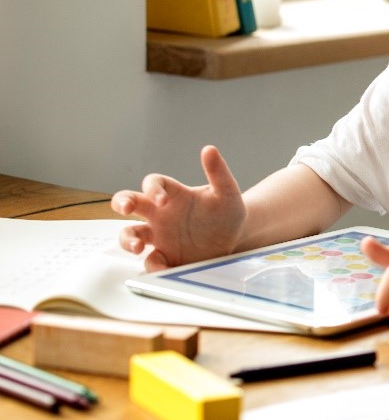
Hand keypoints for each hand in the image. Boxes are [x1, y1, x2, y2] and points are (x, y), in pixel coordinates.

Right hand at [111, 145, 246, 270]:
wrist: (237, 238)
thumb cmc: (228, 212)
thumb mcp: (227, 192)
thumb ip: (218, 172)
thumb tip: (209, 149)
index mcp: (174, 194)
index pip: (154, 183)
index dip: (152, 188)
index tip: (161, 199)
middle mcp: (160, 213)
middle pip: (129, 202)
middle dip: (121, 202)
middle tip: (125, 208)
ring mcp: (160, 235)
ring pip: (130, 233)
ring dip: (127, 240)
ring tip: (137, 247)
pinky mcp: (165, 256)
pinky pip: (151, 261)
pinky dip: (153, 266)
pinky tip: (162, 270)